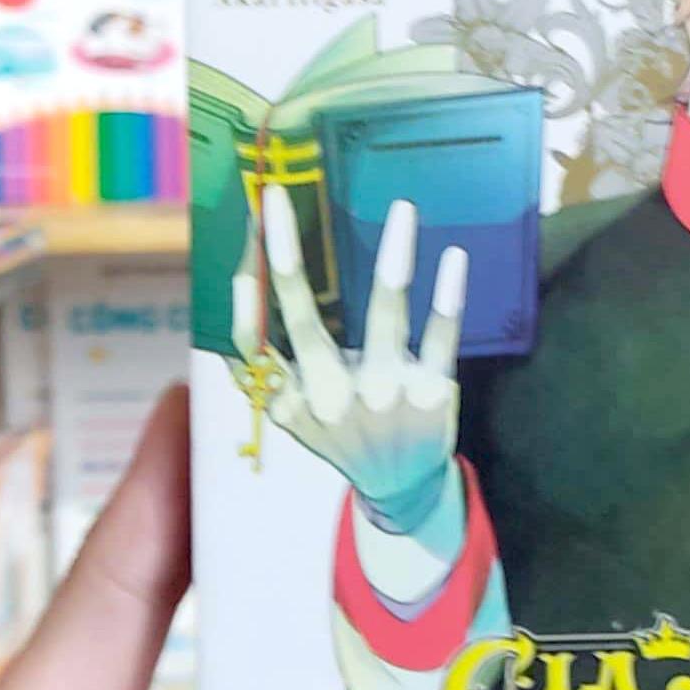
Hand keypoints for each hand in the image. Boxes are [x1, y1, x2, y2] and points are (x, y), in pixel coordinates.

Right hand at [233, 186, 463, 530]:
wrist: (401, 487)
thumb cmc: (342, 430)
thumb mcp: (294, 412)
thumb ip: (265, 366)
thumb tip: (235, 289)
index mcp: (291, 399)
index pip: (252, 344)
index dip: (242, 297)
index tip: (240, 245)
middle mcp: (334, 398)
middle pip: (302, 322)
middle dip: (283, 258)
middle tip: (276, 201)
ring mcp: (387, 395)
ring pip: (386, 318)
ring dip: (393, 261)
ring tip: (403, 209)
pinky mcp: (433, 393)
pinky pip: (442, 336)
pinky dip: (449, 297)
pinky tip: (454, 256)